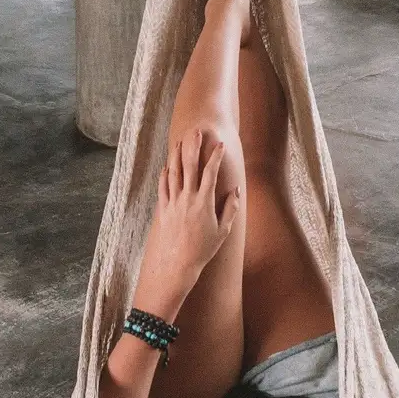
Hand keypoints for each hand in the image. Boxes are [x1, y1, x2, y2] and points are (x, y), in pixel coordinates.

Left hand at [150, 129, 238, 288]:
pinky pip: (163, 187)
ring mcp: (173, 203)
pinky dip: (165, 174)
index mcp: (204, 203)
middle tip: (196, 132)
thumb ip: (229, 208)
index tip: (220, 145)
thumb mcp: (223, 231)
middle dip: (194, 147)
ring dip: (177, 156)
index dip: (216, 157)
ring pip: (174, 173)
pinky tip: (167, 166)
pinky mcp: (163, 209)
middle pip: (190, 166)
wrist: (177, 265)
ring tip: (180, 142)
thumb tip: (235, 190)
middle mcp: (188, 199)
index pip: (211, 173)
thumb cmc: (203, 250)